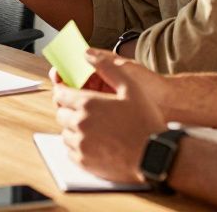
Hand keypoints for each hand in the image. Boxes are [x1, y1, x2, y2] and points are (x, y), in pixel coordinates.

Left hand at [53, 49, 169, 182]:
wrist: (155, 156)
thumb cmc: (145, 122)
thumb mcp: (131, 88)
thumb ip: (107, 68)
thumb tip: (88, 55)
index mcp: (88, 104)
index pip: (60, 94)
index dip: (64, 91)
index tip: (70, 93)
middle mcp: (80, 124)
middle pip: (61, 113)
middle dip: (69, 110)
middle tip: (86, 111)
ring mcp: (81, 145)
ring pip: (65, 133)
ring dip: (73, 128)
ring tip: (93, 127)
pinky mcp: (84, 162)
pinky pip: (71, 151)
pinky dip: (78, 146)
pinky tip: (94, 143)